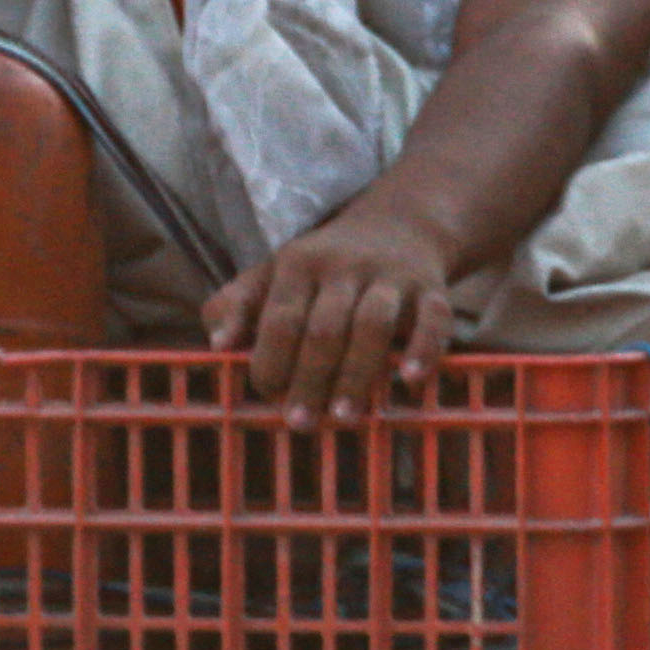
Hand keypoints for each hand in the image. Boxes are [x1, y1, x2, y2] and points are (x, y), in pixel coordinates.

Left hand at [205, 194, 459, 421]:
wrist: (400, 226)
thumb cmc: (324, 266)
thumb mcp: (273, 273)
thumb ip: (236, 304)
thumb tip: (216, 344)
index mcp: (299, 263)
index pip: (281, 316)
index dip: (271, 359)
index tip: (267, 394)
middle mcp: (345, 266)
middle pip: (324, 327)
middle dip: (310, 379)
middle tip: (300, 423)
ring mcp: (391, 276)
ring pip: (373, 324)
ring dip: (358, 374)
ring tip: (344, 416)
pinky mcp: (431, 289)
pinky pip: (433, 319)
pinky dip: (423, 349)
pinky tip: (409, 381)